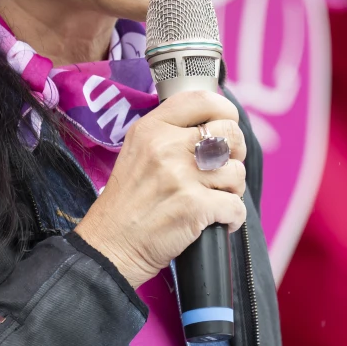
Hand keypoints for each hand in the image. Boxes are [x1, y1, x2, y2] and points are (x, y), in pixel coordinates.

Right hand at [73, 91, 247, 287]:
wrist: (110, 245)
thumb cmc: (127, 203)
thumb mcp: (136, 152)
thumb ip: (168, 134)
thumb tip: (213, 127)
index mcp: (151, 129)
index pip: (202, 100)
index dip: (225, 110)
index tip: (227, 125)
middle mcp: (167, 147)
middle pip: (229, 132)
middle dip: (236, 152)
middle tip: (225, 168)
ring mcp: (182, 176)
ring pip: (237, 172)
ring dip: (233, 189)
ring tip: (216, 198)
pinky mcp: (195, 206)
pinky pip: (236, 206)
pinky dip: (233, 217)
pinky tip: (219, 221)